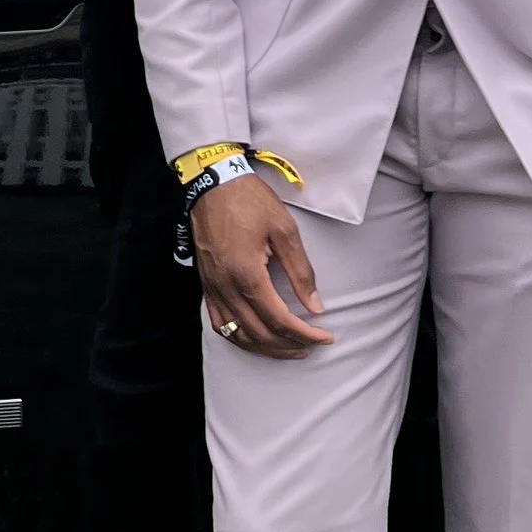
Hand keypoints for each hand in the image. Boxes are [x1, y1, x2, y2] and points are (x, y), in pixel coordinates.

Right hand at [190, 175, 332, 358]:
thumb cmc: (250, 201)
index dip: (305, 334)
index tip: (326, 337)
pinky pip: (219, 323)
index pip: (279, 320)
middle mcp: (226, 287)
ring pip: (237, 334)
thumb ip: (301, 271)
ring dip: (265, 348)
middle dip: (289, 345)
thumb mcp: (285, 230)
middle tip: (313, 345)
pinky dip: (239, 337)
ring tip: (289, 348)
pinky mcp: (206, 285)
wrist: (213, 183)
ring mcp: (212, 288)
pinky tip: (255, 338)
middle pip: (259, 334)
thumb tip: (315, 306)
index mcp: (247, 274)